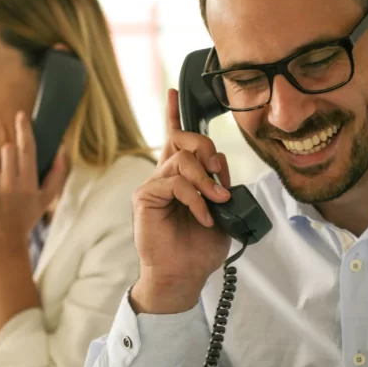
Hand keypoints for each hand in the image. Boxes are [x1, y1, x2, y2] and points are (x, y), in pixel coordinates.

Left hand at [0, 110, 67, 257]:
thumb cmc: (26, 218)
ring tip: (0, 179)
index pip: (26, 148)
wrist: (2, 242)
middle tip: (11, 169)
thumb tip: (62, 150)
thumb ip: (57, 174)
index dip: (24, 129)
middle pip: (7, 149)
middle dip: (9, 153)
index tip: (21, 115)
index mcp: (28, 184)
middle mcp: (9, 184)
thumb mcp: (46, 200)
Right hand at [129, 88, 232, 313]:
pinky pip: (174, 183)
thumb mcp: (221, 212)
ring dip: (207, 180)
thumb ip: (221, 186)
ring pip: (182, 160)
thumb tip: (222, 168)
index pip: (175, 138)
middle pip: (182, 139)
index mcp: (181, 177)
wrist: (183, 276)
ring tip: (217, 201)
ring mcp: (153, 186)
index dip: (174, 113)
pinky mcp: (145, 198)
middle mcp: (164, 176)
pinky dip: (195, 198)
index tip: (175, 90)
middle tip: (220, 172)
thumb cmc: (199, 248)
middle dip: (206, 147)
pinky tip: (203, 215)